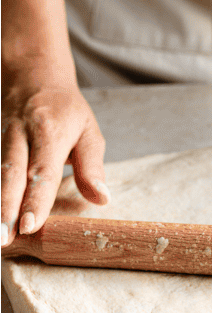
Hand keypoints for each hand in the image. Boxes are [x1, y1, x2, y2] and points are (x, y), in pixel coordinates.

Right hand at [2, 74, 107, 243]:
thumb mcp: (88, 131)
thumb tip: (101, 198)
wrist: (32, 73)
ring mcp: (2, 137)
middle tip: (4, 239)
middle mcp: (20, 135)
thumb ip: (92, 166)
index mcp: (48, 132)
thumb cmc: (65, 109)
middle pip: (11, 175)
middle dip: (5, 209)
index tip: (31, 225)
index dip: (35, 200)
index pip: (42, 172)